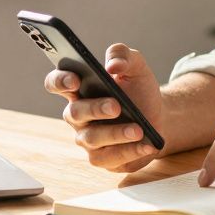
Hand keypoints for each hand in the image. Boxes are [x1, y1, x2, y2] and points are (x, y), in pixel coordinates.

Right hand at [43, 43, 164, 172]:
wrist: (159, 115)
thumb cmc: (139, 90)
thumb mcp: (136, 66)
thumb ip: (123, 55)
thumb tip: (112, 65)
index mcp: (79, 89)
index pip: (56, 83)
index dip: (60, 81)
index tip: (75, 79)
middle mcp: (78, 115)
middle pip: (75, 113)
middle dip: (95, 109)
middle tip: (116, 106)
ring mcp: (88, 139)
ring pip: (92, 139)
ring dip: (116, 134)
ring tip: (138, 130)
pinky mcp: (103, 158)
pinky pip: (111, 158)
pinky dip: (130, 151)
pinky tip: (146, 145)